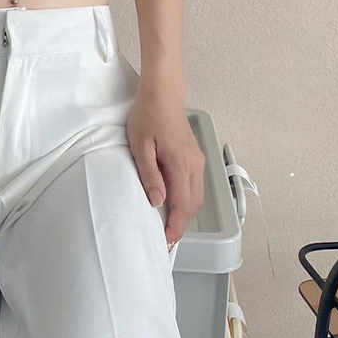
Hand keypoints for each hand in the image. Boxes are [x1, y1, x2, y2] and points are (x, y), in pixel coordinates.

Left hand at [125, 87, 204, 250]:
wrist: (162, 94)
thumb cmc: (148, 116)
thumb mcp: (140, 146)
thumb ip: (149, 174)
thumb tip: (157, 202)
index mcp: (181, 165)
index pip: (182, 206)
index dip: (175, 228)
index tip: (165, 243)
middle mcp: (195, 166)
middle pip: (193, 205)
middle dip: (180, 226)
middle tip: (166, 241)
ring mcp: (197, 161)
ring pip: (196, 197)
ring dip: (185, 215)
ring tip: (169, 227)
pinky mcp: (195, 157)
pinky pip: (195, 186)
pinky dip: (187, 201)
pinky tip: (175, 205)